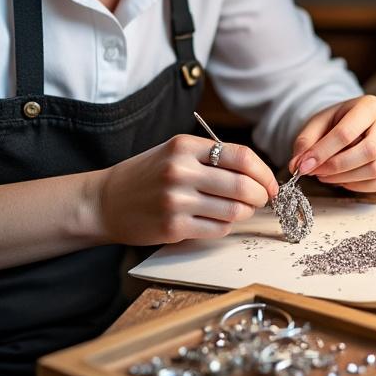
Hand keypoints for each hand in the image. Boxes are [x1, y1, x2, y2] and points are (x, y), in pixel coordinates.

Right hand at [92, 134, 277, 244]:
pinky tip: (217, 221)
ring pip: (234, 210)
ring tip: (240, 210)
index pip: (241, 156)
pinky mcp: (173, 227)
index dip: (263, 172)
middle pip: (243, 185)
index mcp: (184, 147)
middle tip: (261, 199)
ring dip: (245, 213)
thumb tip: (256, 175)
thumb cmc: (145, 176)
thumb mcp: (174, 153)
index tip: (270, 183)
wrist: (105, 201)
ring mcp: (176, 200)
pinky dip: (225, 226)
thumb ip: (211, 158)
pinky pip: (217, 229)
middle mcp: (180, 171)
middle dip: (261, 195)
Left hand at [287, 95, 375, 192]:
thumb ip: (305, 142)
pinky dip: (360, 186)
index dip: (323, 152)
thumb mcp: (316, 124)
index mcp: (369, 105)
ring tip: (325, 175)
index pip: (347, 132)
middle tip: (316, 173)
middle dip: (337, 167)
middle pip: (369, 151)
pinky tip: (344, 180)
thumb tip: (297, 165)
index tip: (304, 165)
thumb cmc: (334, 123)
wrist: (351, 124)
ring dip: (346, 178)